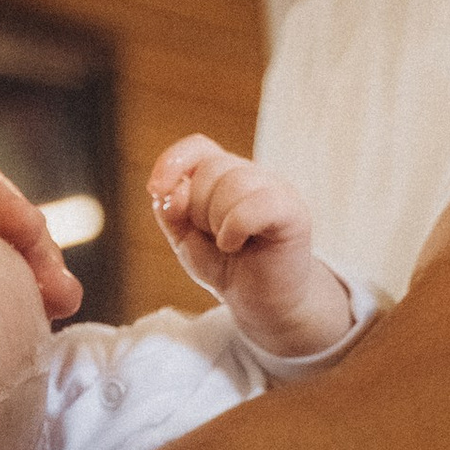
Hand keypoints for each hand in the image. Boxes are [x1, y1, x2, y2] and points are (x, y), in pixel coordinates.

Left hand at [149, 133, 304, 291]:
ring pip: (233, 183)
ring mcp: (275, 189)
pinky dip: (235, 228)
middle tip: (213, 237)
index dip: (173, 161)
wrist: (261, 303)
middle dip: (197, 210)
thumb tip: (172, 190)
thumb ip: (172, 212)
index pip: (198, 146)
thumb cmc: (227, 267)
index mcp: (224, 176)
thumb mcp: (185, 240)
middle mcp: (251, 175)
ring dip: (217, 222)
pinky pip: (255, 204)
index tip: (156, 189)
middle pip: (210, 168)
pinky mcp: (293, 211)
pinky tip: (234, 245)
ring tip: (227, 244)